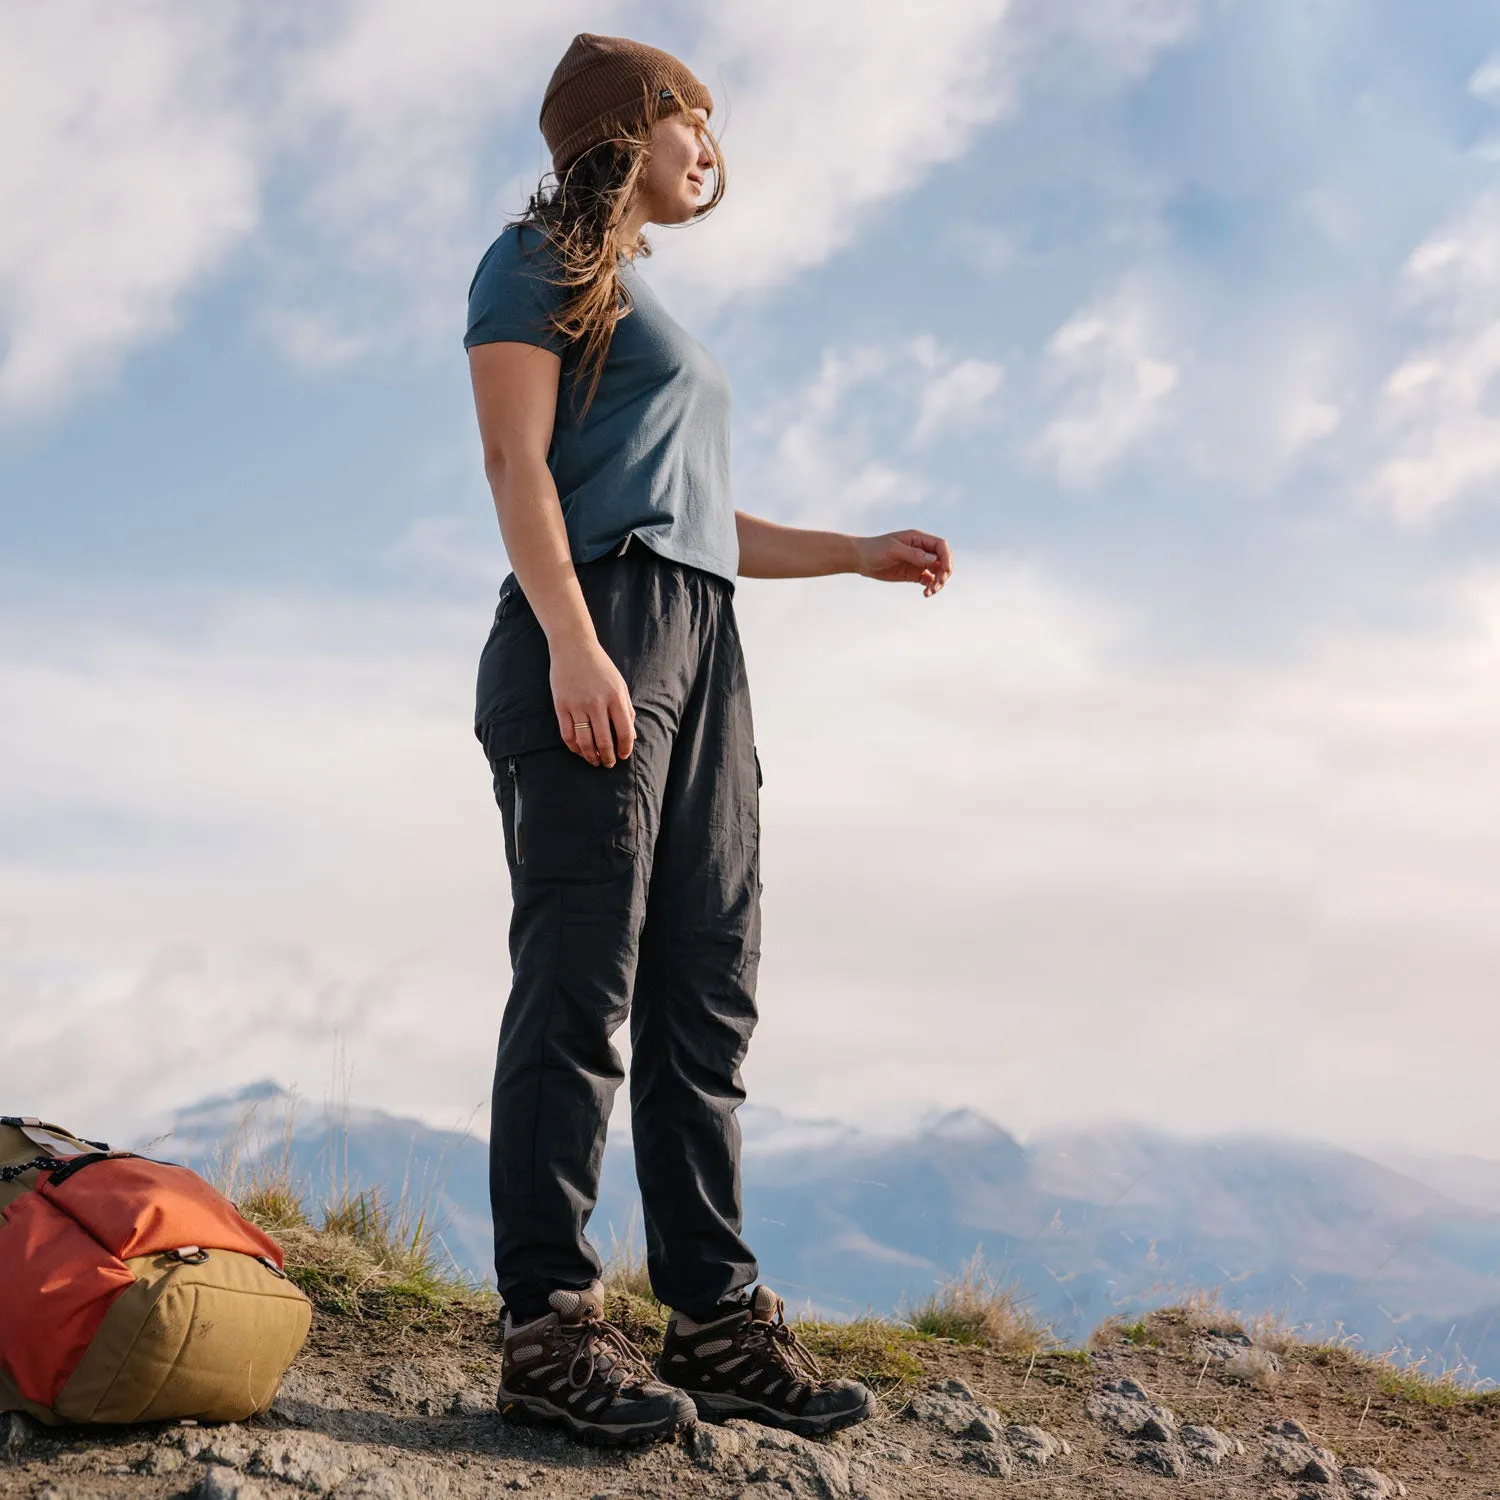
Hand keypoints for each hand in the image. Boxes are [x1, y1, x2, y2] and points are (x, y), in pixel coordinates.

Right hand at [550, 638, 634, 766]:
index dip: (625, 748)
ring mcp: (577, 705)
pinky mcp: (561, 706)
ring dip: (591, 756)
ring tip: (595, 761)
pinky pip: (567, 734)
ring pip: (584, 741)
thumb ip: (626, 709)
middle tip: (609, 764)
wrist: (574, 647)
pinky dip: (574, 747)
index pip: (624, 732)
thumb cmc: (600, 666)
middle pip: (604, 741)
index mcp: (615, 697)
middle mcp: (596, 703)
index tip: (624, 755)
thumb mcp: (620, 684)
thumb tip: (630, 736)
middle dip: (608, 757)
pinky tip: (579, 750)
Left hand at [855, 529, 952, 596]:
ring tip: (930, 592)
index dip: (947, 557)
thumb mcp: (893, 550)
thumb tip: (934, 559)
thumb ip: (914, 554)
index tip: (946, 570)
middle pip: (943, 560)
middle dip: (944, 572)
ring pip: (937, 572)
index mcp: (918, 539)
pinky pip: (928, 581)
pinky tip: (926, 594)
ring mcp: (919, 563)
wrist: (861, 559)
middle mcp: (922, 550)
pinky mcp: (914, 574)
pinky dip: (931, 587)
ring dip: (938, 582)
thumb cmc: (875, 549)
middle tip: (937, 584)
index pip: (941, 546)